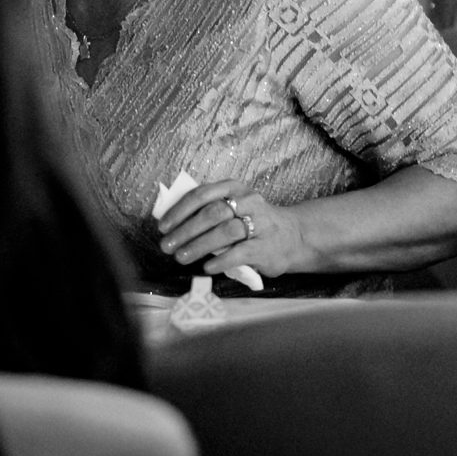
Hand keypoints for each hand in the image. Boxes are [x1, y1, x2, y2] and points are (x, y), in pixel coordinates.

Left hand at [154, 179, 303, 279]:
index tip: (163, 226)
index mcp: (234, 188)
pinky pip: (240, 253)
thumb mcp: (234, 207)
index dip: (179, 210)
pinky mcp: (266, 247)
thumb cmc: (254, 222)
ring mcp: (259, 223)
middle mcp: (248, 201)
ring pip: (225, 232)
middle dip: (185, 230)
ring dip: (198, 245)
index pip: (202, 194)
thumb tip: (172, 224)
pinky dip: (221, 260)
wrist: (293, 236)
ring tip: (181, 257)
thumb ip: (209, 210)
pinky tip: (207, 267)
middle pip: (212, 213)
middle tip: (167, 245)